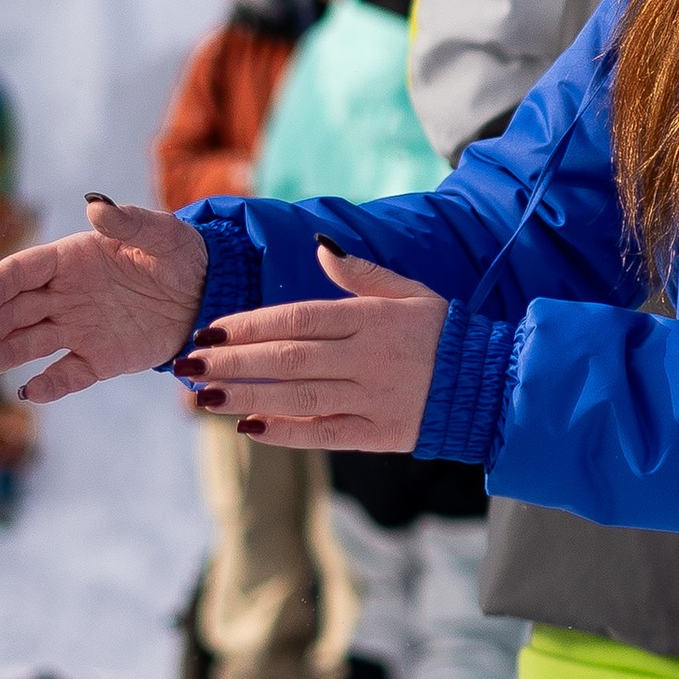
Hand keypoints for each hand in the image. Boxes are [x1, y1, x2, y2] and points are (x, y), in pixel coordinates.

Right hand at [0, 194, 207, 401]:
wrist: (207, 293)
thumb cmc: (180, 254)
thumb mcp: (161, 234)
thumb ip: (127, 223)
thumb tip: (95, 206)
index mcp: (72, 260)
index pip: (24, 270)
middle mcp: (66, 295)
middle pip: (15, 309)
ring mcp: (78, 328)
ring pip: (30, 343)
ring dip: (4, 353)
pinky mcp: (97, 359)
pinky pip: (66, 375)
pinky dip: (48, 385)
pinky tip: (31, 391)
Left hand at [177, 244, 448, 452]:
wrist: (491, 382)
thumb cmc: (442, 331)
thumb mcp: (407, 290)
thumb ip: (360, 272)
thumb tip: (320, 245)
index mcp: (370, 317)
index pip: (297, 318)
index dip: (248, 324)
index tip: (209, 329)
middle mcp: (366, 356)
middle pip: (287, 358)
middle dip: (232, 360)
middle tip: (187, 362)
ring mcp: (371, 396)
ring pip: (297, 396)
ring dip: (245, 395)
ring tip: (203, 395)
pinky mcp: (377, 433)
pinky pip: (324, 433)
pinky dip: (286, 432)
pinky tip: (249, 428)